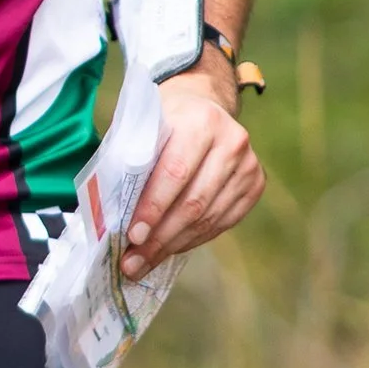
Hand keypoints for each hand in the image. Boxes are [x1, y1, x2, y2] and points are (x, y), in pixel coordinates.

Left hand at [122, 53, 264, 277]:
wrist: (202, 105)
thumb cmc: (163, 121)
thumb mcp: (144, 127)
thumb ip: (132, 163)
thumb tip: (113, 216)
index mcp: (201, 121)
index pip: (175, 172)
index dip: (154, 208)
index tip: (132, 236)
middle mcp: (232, 142)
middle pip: (194, 202)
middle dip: (160, 237)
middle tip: (133, 261)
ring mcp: (248, 165)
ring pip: (208, 218)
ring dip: (174, 245)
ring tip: (145, 261)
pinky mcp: (255, 184)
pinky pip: (222, 223)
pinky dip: (193, 239)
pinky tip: (171, 248)